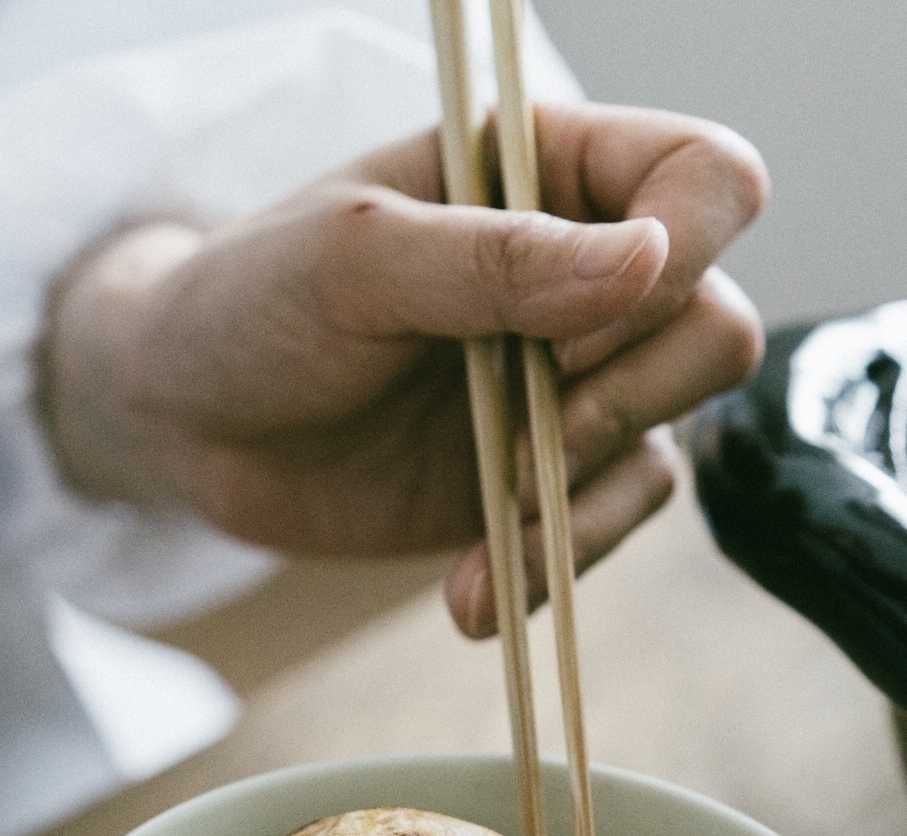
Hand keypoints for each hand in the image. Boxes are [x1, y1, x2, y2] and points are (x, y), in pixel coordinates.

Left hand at [40, 103, 766, 634]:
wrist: (190, 427)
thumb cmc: (250, 302)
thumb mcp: (354, 259)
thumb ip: (496, 258)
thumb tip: (651, 261)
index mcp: (547, 172)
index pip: (703, 179)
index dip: (684, 251)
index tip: (575, 322)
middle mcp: (583, 274)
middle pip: (715, 324)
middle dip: (631, 392)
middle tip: (530, 420)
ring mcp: (571, 384)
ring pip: (674, 437)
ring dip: (587, 498)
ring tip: (493, 522)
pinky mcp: (547, 479)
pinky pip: (609, 524)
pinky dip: (552, 565)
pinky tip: (472, 591)